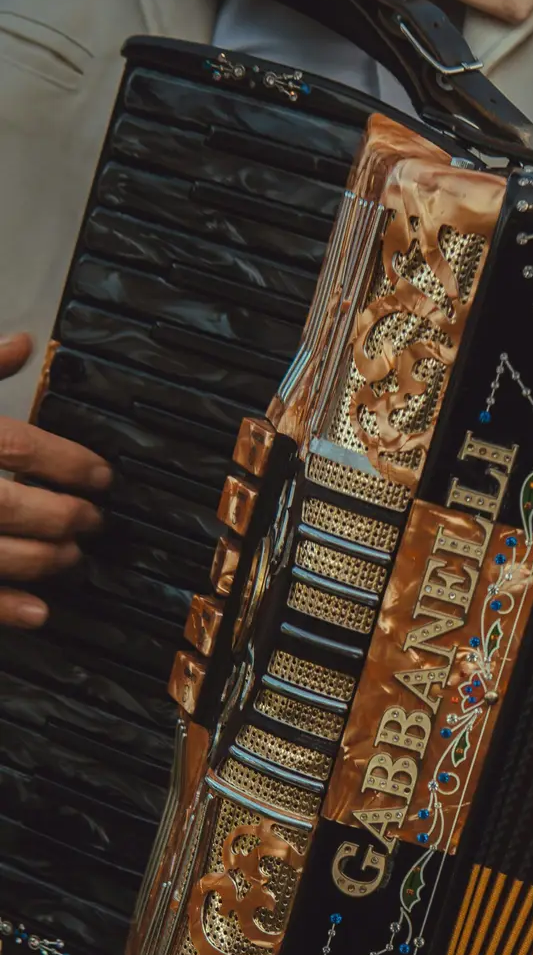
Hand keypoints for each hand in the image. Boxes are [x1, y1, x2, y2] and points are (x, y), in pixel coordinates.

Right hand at [0, 332, 111, 627]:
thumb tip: (20, 344)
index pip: (22, 447)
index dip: (70, 462)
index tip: (101, 475)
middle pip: (18, 506)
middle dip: (65, 516)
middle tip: (93, 519)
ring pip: (1, 554)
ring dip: (46, 560)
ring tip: (72, 556)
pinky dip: (6, 607)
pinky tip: (37, 611)